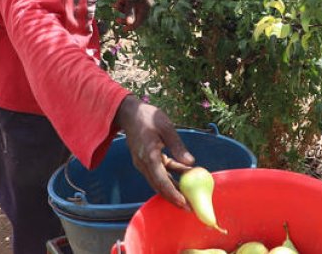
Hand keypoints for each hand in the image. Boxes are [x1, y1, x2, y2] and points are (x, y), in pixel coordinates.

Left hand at [114, 0, 152, 29]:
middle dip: (125, 16)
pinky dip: (124, 4)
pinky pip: (131, 4)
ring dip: (123, 9)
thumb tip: (129, 23)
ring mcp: (142, 0)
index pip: (140, 21)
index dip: (131, 26)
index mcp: (146, 6)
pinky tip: (118, 0)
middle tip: (116, 19)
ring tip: (115, 4)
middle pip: (136, 17)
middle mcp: (146, 5)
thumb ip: (129, 11)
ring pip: (132, 10)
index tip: (123, 30)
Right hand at [114, 94, 193, 208]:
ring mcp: (143, 163)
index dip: (173, 193)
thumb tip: (191, 163)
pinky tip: (184, 173)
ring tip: (188, 197)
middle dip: (174, 198)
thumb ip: (178, 146)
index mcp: (148, 156)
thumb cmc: (148, 117)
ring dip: (173, 189)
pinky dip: (170, 175)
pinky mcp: (145, 160)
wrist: (129, 114)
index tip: (184, 203)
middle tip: (189, 207)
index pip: (161, 180)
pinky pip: (159, 172)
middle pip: (159, 186)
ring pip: (159, 181)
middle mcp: (143, 164)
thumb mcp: (166, 127)